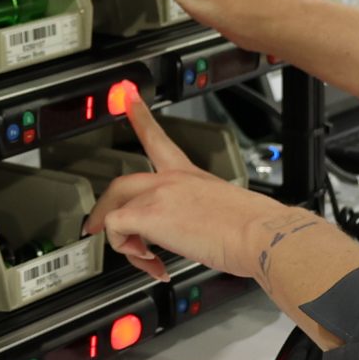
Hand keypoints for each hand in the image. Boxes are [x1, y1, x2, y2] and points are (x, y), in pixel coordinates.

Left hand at [83, 100, 295, 281]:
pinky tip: (148, 260)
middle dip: (105, 209)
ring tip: (143, 258)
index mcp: (190, 175)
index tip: (127, 99)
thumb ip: (204, 214)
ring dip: (123, 242)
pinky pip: (115, 230)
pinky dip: (126, 251)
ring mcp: (159, 195)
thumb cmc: (254, 227)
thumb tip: (204, 233)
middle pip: (122, 184)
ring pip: (115, 211)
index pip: (158, 138)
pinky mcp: (151, 215)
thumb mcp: (226, 209)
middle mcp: (172, 180)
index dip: (139, 116)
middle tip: (99, 227)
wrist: (260, 233)